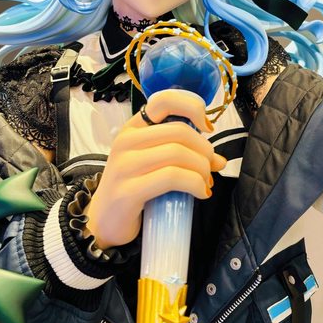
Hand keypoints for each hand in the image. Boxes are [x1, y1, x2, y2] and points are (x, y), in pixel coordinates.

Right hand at [84, 90, 226, 248]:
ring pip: (178, 153)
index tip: (207, 127)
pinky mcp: (128, 190)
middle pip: (179, 131)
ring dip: (202, 169)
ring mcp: (125, 165)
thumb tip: (219, 160)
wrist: (103, 222)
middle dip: (205, 150)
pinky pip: (172, 177)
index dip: (192, 107)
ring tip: (205, 183)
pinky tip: (200, 193)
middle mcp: (126, 141)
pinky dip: (194, 184)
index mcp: (133, 128)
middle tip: (211, 168)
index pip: (164, 101)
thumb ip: (180, 154)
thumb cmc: (133, 188)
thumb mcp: (152, 162)